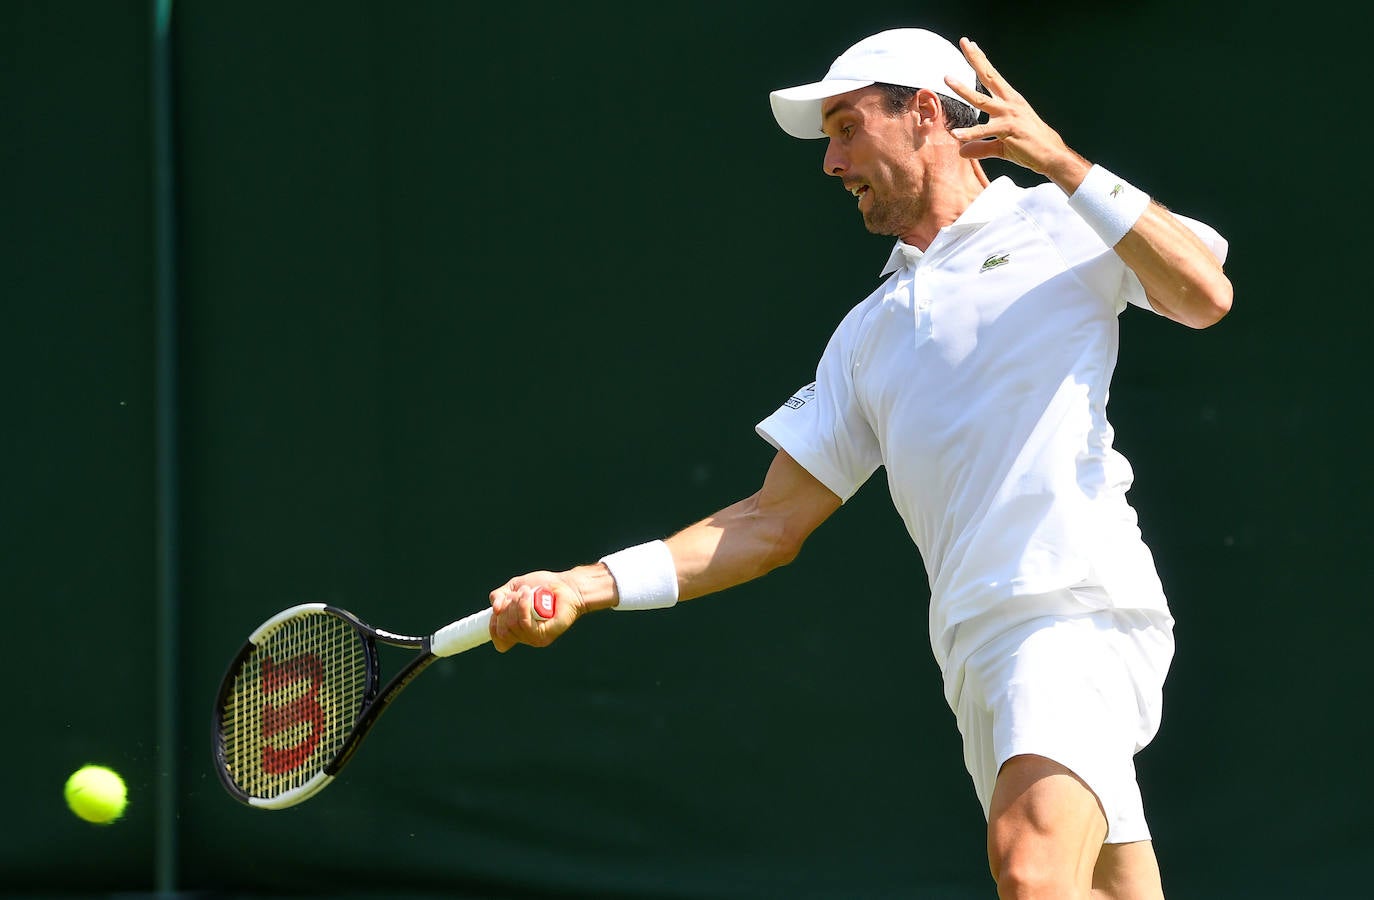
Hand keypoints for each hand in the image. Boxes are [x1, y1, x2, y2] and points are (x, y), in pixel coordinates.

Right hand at [488, 571, 581, 651]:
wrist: (567, 585)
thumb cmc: (543, 586)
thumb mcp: (514, 587)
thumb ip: (499, 597)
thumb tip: (495, 609)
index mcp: (519, 631)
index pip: (499, 640)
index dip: (493, 624)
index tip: (499, 607)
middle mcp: (526, 637)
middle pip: (502, 631)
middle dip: (505, 609)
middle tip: (516, 595)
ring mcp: (535, 638)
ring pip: (512, 626)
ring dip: (515, 604)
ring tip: (525, 591)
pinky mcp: (545, 634)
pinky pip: (525, 623)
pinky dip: (523, 606)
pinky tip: (528, 594)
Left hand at [943, 38, 1084, 184]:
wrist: (1051, 155)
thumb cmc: (1030, 146)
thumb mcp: (1001, 144)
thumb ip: (980, 145)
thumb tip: (962, 150)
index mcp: (1010, 100)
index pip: (993, 76)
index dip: (982, 60)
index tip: (971, 46)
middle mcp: (1010, 103)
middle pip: (989, 76)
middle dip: (976, 59)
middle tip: (964, 43)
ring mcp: (1009, 115)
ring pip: (981, 100)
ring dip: (964, 89)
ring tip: (948, 78)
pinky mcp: (1008, 130)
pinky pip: (985, 132)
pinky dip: (970, 134)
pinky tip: (956, 134)